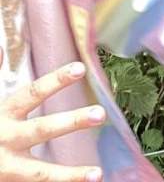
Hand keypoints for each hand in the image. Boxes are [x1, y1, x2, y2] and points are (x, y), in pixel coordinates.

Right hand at [0, 62, 104, 181]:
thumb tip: (0, 48)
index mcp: (2, 115)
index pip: (32, 94)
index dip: (55, 81)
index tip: (80, 68)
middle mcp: (6, 140)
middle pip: (42, 130)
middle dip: (71, 123)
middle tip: (99, 114)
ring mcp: (8, 167)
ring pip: (40, 173)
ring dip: (69, 175)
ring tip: (97, 173)